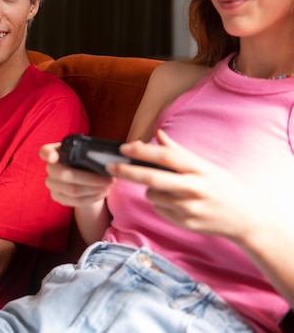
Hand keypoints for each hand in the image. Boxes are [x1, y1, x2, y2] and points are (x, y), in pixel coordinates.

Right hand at [39, 142, 115, 207]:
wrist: (80, 176)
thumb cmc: (83, 160)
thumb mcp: (83, 152)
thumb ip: (87, 152)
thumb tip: (105, 159)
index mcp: (54, 152)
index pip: (45, 152)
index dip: (48, 155)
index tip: (53, 157)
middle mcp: (50, 168)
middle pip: (65, 175)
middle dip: (91, 179)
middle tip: (109, 179)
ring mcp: (52, 184)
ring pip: (73, 190)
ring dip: (95, 190)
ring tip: (109, 186)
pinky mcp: (57, 197)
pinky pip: (76, 201)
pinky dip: (92, 198)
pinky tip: (102, 193)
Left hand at [107, 130, 269, 239]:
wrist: (247, 219)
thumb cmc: (224, 187)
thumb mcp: (206, 165)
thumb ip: (180, 151)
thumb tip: (158, 134)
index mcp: (200, 169)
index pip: (167, 157)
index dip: (143, 151)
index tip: (124, 147)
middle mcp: (194, 188)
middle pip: (153, 178)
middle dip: (128, 172)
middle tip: (110, 167)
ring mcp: (189, 208)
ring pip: (152, 195)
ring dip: (150, 190)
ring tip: (170, 189)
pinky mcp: (185, 223)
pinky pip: (159, 209)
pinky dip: (161, 204)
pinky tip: (178, 203)